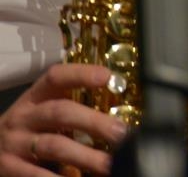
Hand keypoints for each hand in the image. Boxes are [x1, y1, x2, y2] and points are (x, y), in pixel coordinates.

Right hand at [1, 65, 127, 176]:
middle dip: (94, 122)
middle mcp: (22, 118)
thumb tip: (117, 119)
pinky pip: (35, 175)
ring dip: (85, 156)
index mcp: (33, 98)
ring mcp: (14, 144)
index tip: (107, 77)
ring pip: (53, 146)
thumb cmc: (26, 130)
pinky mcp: (8, 168)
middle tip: (121, 133)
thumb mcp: (40, 113)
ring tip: (109, 164)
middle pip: (60, 113)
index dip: (80, 74)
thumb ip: (70, 110)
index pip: (55, 78)